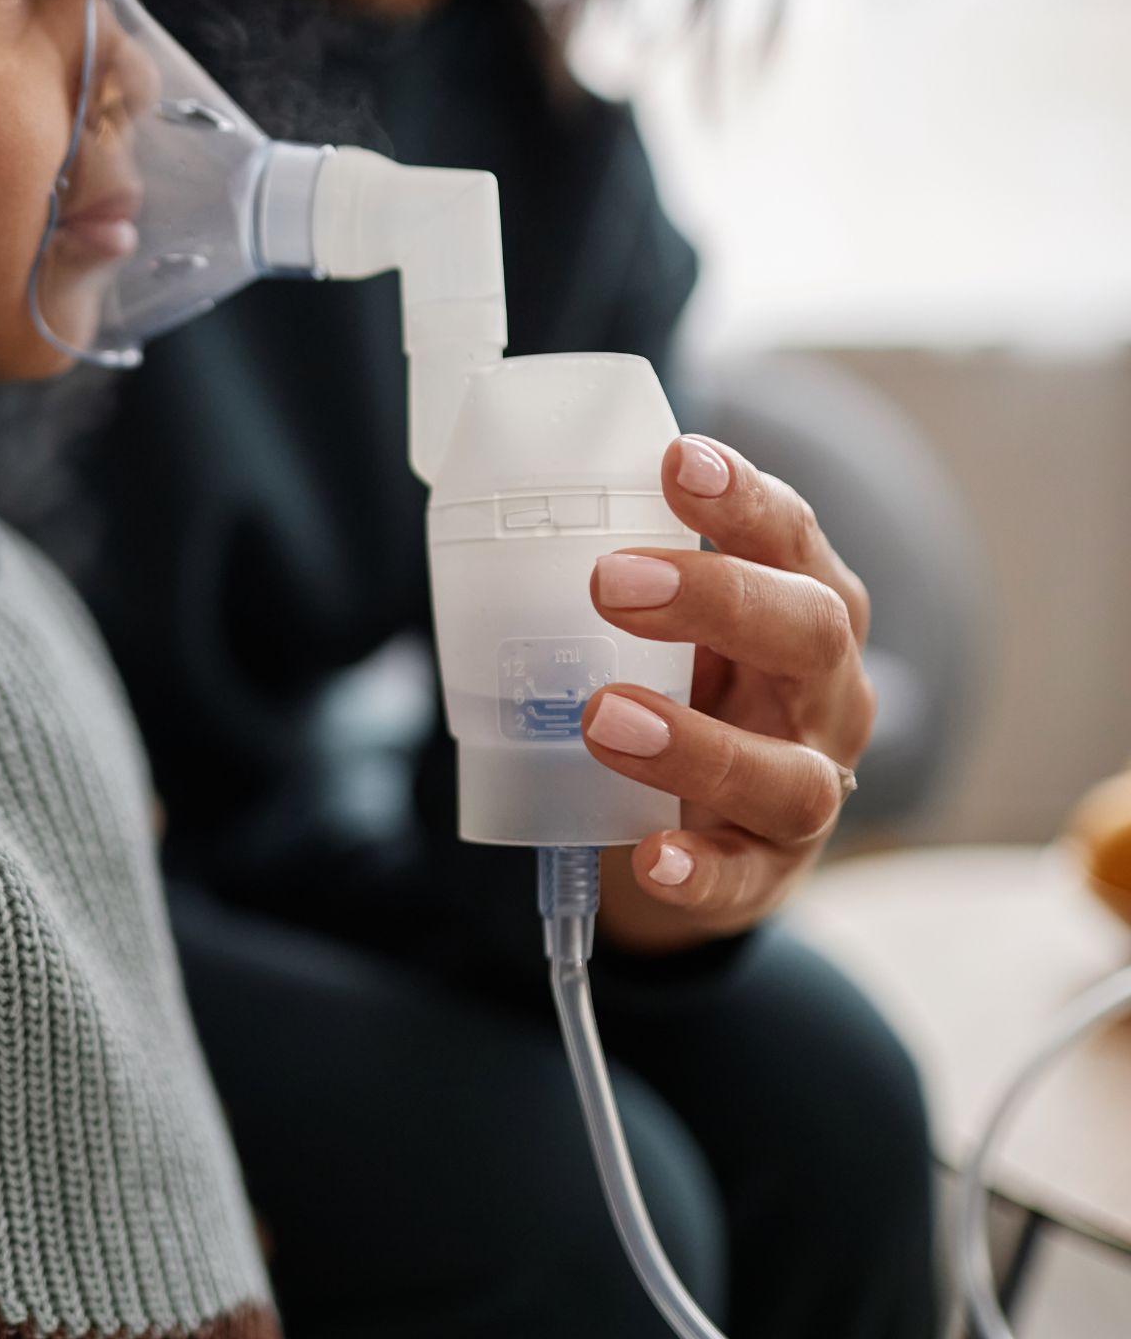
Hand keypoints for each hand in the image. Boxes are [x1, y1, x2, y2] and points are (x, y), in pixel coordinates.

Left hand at [583, 435, 874, 952]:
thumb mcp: (669, 622)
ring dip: (695, 743)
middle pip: (811, 633)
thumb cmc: (682, 689)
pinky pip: (744, 877)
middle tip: (610, 581)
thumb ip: (625, 564)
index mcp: (802, 606)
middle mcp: (825, 693)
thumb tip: (514, 490)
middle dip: (716, 599)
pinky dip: (699, 869)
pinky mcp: (767, 872)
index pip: (789, 539)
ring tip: (603, 717)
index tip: (678, 462)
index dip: (744, 499)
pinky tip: (653, 857)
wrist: (695, 824)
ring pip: (788, 772)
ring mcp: (808, 787)